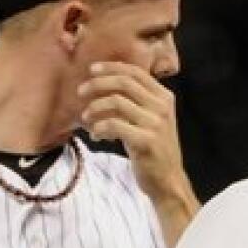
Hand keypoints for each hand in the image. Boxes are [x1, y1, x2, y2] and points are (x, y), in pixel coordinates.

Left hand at [78, 61, 191, 203]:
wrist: (167, 179)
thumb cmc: (152, 149)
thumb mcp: (149, 120)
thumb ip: (134, 102)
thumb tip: (102, 86)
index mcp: (164, 97)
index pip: (135, 72)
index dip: (111, 67)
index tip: (91, 70)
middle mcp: (162, 106)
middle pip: (124, 82)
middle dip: (98, 83)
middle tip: (80, 91)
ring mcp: (155, 123)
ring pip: (117, 102)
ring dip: (95, 108)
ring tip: (85, 118)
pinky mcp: (146, 140)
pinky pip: (114, 125)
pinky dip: (99, 128)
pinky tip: (95, 135)